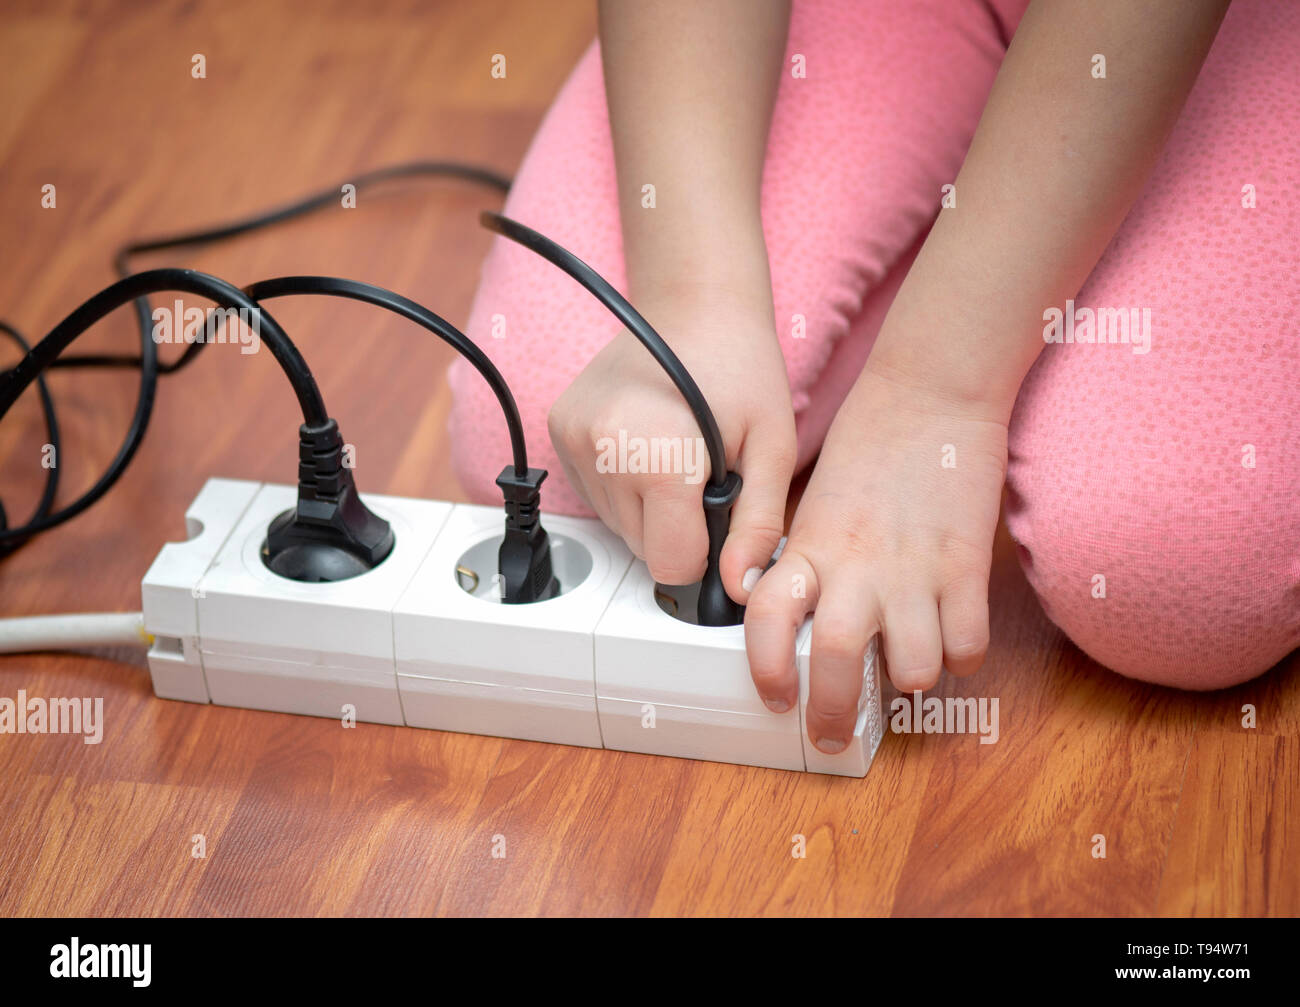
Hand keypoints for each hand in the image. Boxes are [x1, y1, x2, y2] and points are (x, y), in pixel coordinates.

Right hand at [548, 286, 795, 594]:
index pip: (671, 564)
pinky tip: (648, 446)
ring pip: (617, 525)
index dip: (705, 552)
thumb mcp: (773, 448)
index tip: (720, 517)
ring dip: (650, 508)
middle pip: (643, 548)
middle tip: (702, 475)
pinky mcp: (559, 429)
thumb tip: (739, 585)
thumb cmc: (740, 367)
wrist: (696, 305)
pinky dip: (624, 486)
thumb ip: (759, 524)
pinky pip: (595, 495)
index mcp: (656, 457)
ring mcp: (573, 438)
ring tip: (677, 455)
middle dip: (678, 527)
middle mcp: (603, 449)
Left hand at [743, 362, 1006, 750]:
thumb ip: (795, 555)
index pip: (767, 619)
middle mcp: (856, 566)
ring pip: (913, 670)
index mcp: (810, 545)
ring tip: (908, 666)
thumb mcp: (812, 500)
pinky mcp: (965, 566)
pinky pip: (968, 645)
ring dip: (911, 680)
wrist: (931, 393)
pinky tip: (952, 638)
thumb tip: (765, 596)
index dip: (766, 668)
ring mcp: (914, 570)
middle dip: (833, 715)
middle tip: (832, 734)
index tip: (775, 696)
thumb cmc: (869, 442)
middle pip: (837, 663)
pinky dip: (962, 655)